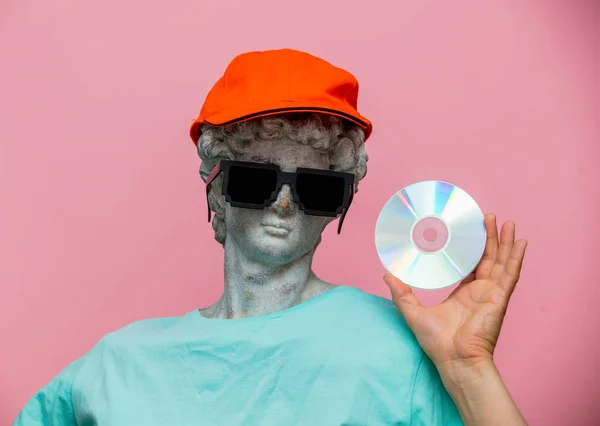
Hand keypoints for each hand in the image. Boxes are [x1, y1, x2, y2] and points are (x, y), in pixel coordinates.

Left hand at [384, 214, 527, 371]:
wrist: (454, 359)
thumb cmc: (437, 342)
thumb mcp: (413, 312)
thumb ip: (401, 292)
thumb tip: (387, 275)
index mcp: (463, 293)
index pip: (469, 264)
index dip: (470, 247)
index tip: (467, 230)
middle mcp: (479, 291)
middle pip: (487, 258)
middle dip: (487, 237)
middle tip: (485, 217)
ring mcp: (491, 293)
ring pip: (501, 261)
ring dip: (503, 241)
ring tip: (505, 221)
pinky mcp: (499, 297)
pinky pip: (511, 273)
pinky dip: (516, 257)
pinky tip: (520, 241)